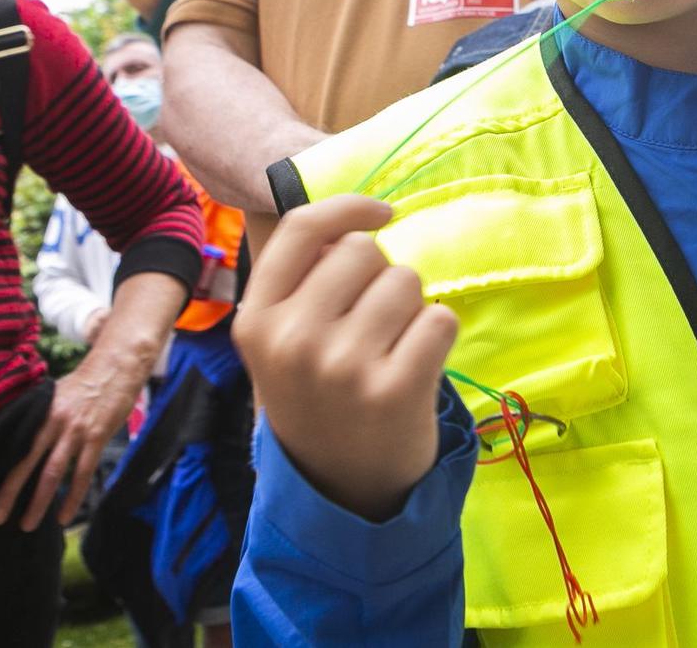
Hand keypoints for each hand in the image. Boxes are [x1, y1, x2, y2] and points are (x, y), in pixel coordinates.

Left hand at [0, 269, 177, 529]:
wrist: (117, 365)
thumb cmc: (85, 382)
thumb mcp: (54, 395)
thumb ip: (38, 415)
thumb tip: (18, 437)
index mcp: (40, 414)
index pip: (16, 449)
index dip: (1, 474)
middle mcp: (54, 423)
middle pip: (28, 464)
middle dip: (11, 494)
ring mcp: (76, 431)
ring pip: (53, 472)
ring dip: (39, 502)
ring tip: (27, 525)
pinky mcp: (97, 436)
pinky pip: (83, 473)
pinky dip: (74, 497)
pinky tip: (64, 516)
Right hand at [232, 194, 456, 520]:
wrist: (342, 489)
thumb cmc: (320, 397)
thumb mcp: (282, 342)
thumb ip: (304, 280)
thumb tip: (352, 218)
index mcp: (256, 321)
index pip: (301, 229)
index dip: (349, 207)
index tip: (383, 211)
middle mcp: (292, 340)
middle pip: (363, 250)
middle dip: (380, 276)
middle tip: (372, 325)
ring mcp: (343, 366)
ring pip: (406, 280)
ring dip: (411, 307)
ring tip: (391, 350)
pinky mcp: (396, 389)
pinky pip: (440, 318)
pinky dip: (437, 336)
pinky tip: (416, 367)